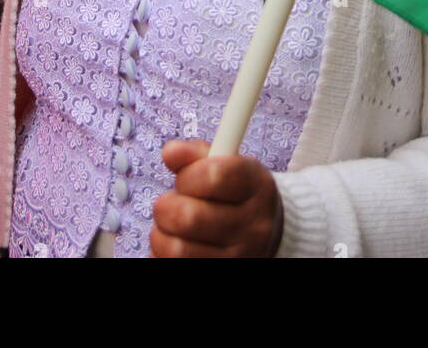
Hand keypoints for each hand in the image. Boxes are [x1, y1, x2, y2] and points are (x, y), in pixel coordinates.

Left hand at [150, 139, 283, 257]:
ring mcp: (239, 258)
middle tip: (168, 204)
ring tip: (170, 227)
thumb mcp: (226, 164)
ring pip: (177, 250)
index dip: (188, 175)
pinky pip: (174, 268)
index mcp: (256, 186)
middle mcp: (253, 227)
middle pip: (189, 217)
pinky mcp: (223, 275)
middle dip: (165, 206)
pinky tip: (174, 244)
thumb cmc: (236, 194)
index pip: (215, 176)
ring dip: (161, 234)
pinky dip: (162, 255)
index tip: (183, 178)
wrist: (265, 235)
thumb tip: (170, 152)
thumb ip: (195, 154)